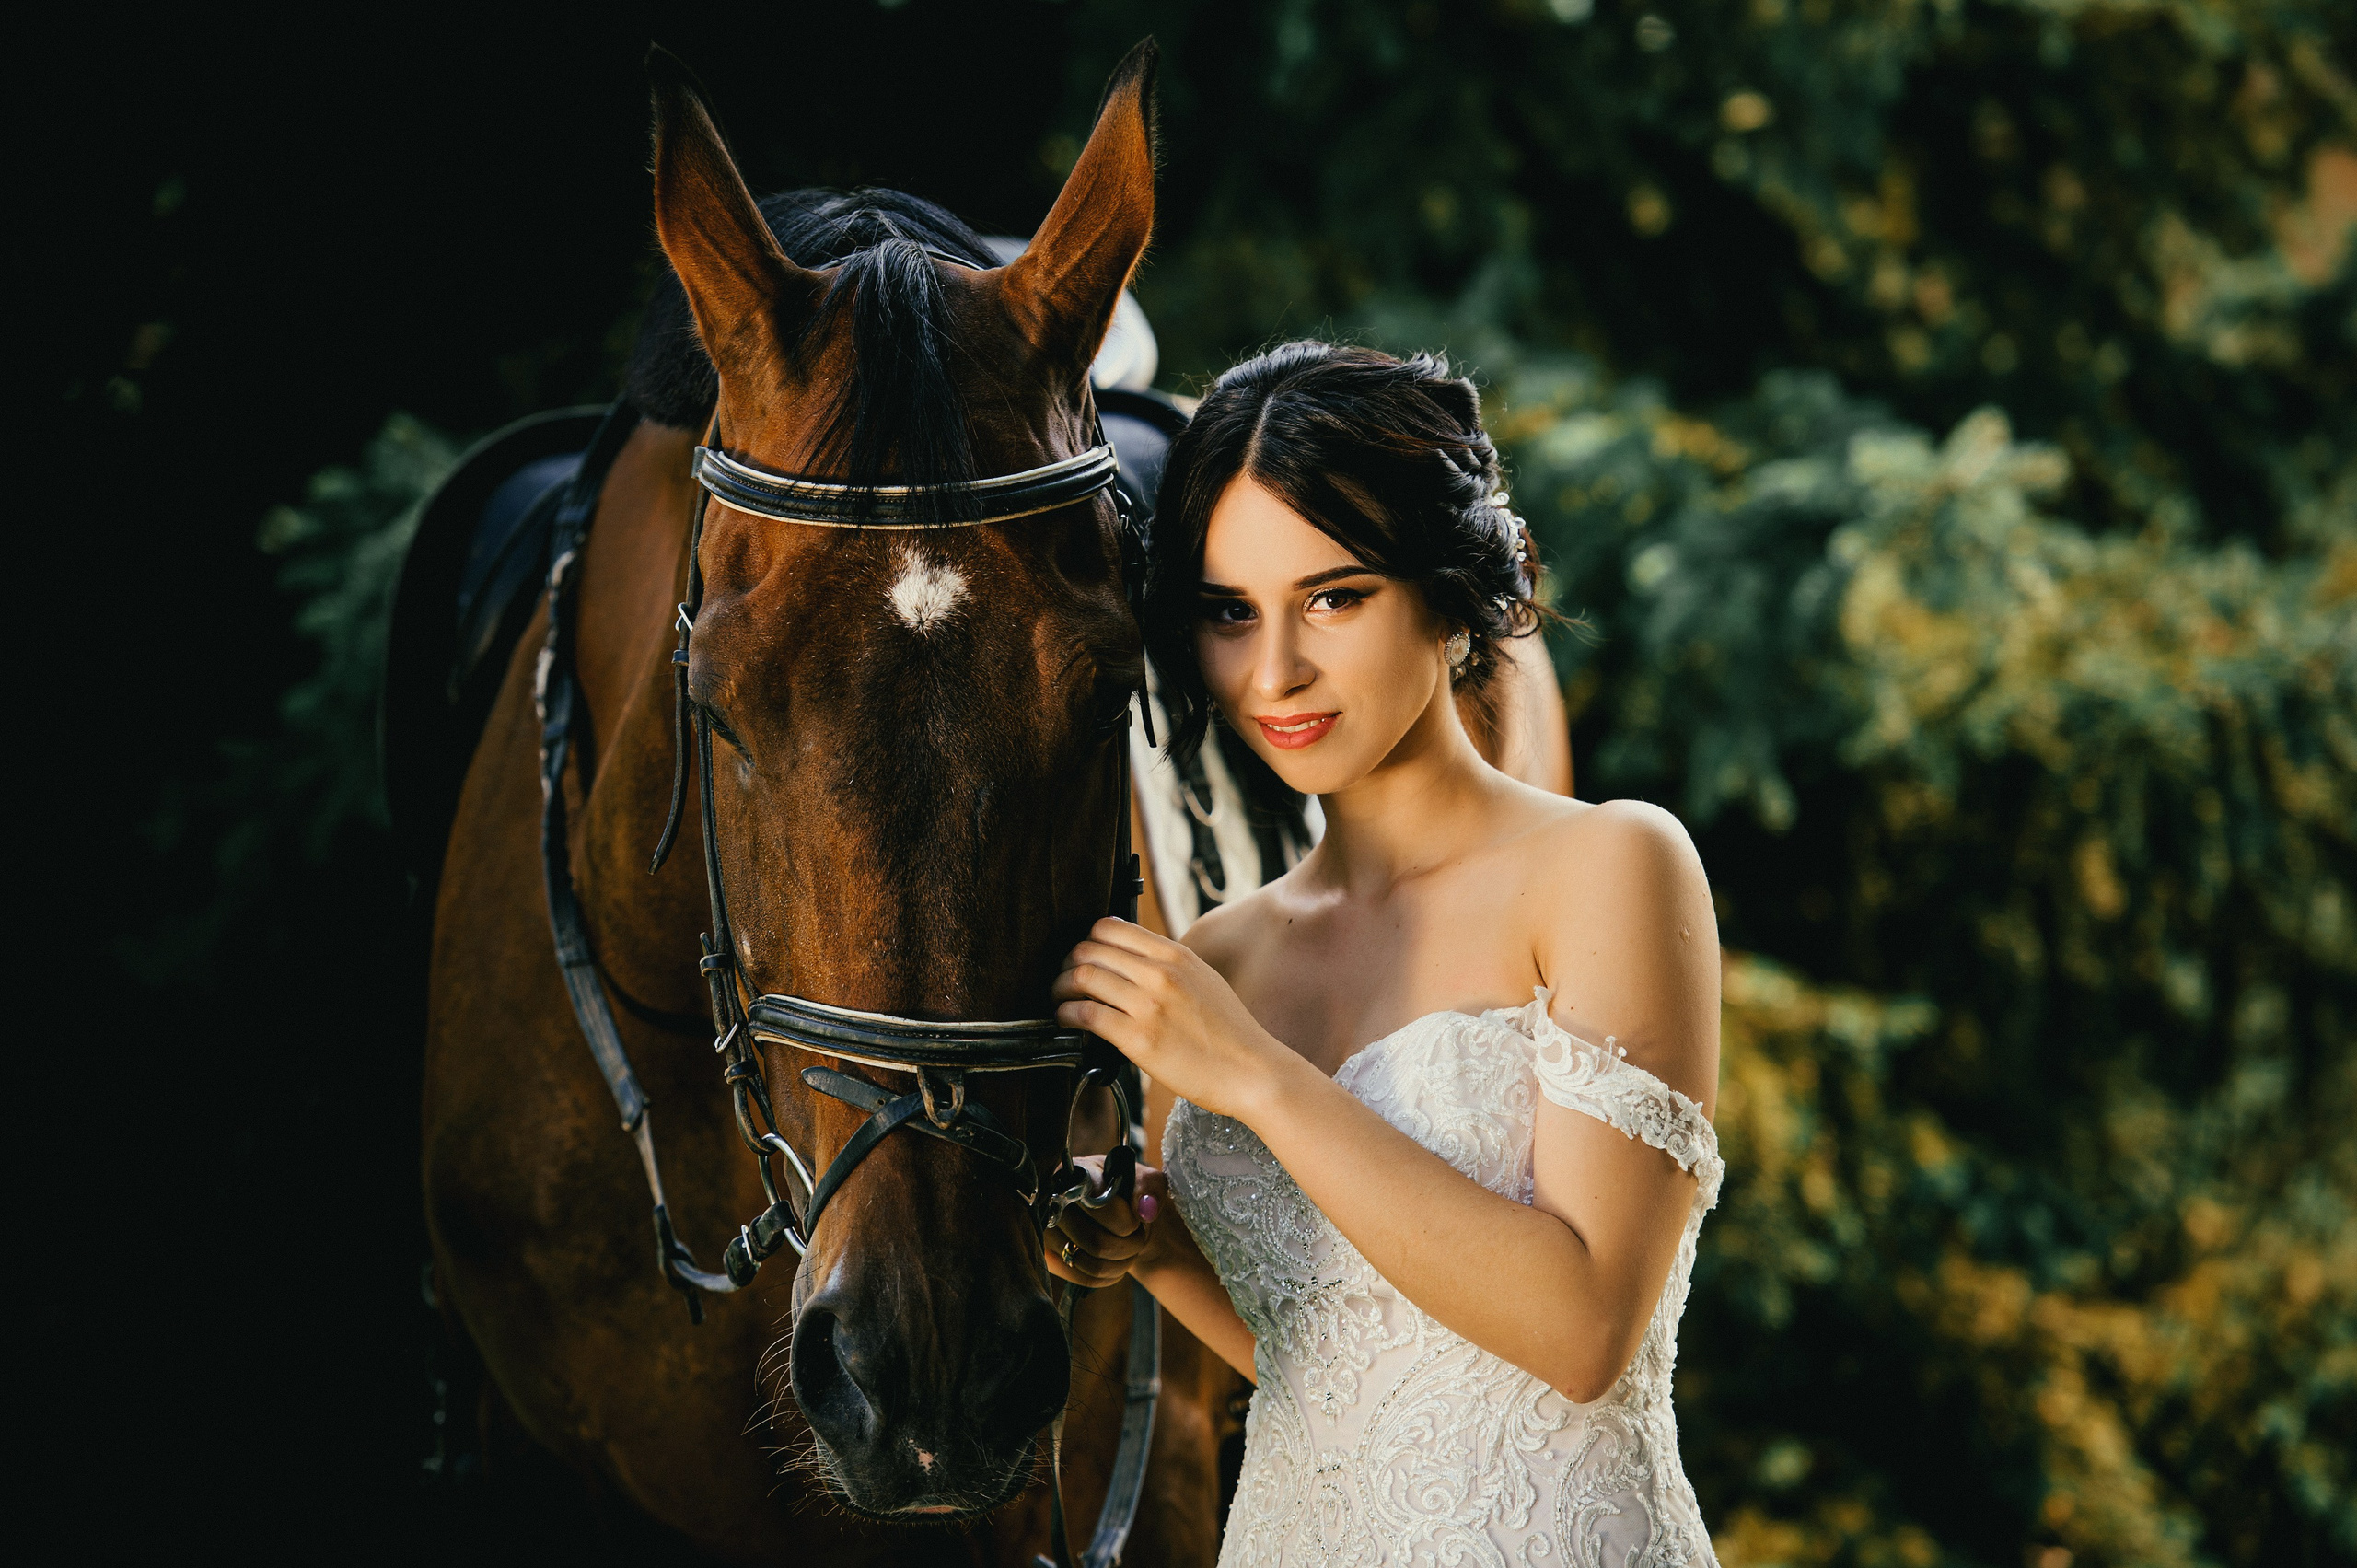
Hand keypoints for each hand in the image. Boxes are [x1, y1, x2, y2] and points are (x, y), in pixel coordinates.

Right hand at [1044, 1155, 1169, 1287]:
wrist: (1116, 1215)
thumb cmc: (1128, 1193)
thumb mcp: (1146, 1181)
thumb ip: (1149, 1186)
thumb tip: (1143, 1210)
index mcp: (1077, 1173)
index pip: (1098, 1202)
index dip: (1124, 1220)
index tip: (1136, 1220)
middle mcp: (1053, 1199)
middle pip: (1096, 1241)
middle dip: (1129, 1244)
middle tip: (1138, 1236)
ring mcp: (1045, 1229)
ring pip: (1090, 1263)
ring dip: (1121, 1261)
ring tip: (1129, 1248)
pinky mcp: (1047, 1255)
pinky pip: (1082, 1278)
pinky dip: (1108, 1276)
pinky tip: (1116, 1262)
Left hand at [1052, 918, 1293, 1120]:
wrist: (1253, 1071)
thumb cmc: (1231, 1034)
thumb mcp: (1204, 981)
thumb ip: (1170, 967)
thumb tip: (1132, 963)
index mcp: (1175, 955)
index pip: (1110, 927)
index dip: (1086, 940)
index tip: (1081, 956)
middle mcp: (1160, 973)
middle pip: (1089, 949)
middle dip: (1067, 963)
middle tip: (1063, 979)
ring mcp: (1149, 1005)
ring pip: (1082, 977)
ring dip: (1060, 987)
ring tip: (1060, 999)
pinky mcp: (1139, 1039)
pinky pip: (1086, 1013)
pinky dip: (1066, 1013)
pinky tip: (1067, 1019)